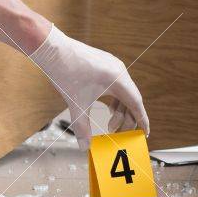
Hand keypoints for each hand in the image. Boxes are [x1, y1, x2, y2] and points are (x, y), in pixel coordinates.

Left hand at [29, 25, 149, 147]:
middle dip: (126, 119)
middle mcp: (119, 70)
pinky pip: (117, 85)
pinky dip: (115, 99)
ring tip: (109, 123)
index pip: (136, 103)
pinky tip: (108, 108)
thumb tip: (85, 147)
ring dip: (119, 109)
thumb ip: (82, 127)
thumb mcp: (76, 104)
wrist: (52, 49)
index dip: (142, 120)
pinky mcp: (105, 63)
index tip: (145, 133)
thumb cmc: (65, 73)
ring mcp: (113, 65)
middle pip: (131, 99)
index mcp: (118, 79)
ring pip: (124, 92)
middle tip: (115, 132)